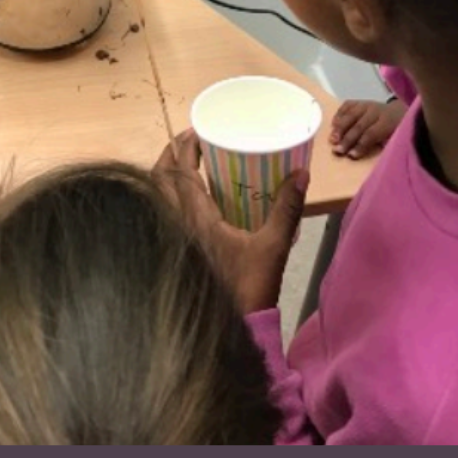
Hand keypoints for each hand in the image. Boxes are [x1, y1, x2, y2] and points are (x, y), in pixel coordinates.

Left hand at [154, 129, 308, 314]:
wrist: (234, 327)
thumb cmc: (249, 286)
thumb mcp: (273, 245)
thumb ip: (286, 208)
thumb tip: (301, 173)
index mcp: (195, 217)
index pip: (181, 172)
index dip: (185, 147)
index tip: (197, 130)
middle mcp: (175, 222)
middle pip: (159, 177)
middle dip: (170, 154)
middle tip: (190, 141)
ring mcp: (171, 236)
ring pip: (156, 194)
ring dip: (166, 173)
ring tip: (186, 162)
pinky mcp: (173, 248)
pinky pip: (161, 209)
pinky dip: (167, 193)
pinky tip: (186, 196)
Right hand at [330, 98, 407, 159]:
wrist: (398, 113)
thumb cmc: (396, 132)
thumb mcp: (396, 140)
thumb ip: (385, 147)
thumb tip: (372, 159)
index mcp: (388, 122)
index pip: (371, 134)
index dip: (361, 145)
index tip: (351, 156)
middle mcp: (376, 111)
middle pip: (359, 125)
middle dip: (347, 139)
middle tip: (337, 150)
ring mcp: (366, 104)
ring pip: (350, 115)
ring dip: (340, 128)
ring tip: (332, 139)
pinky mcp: (359, 102)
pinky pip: (347, 106)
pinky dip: (339, 114)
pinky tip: (333, 124)